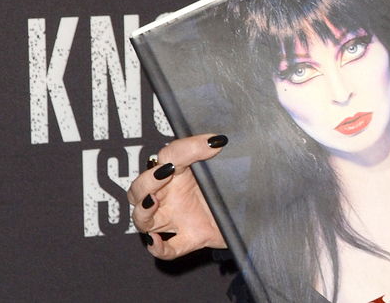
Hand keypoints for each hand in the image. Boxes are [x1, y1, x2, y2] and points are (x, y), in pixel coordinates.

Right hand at [127, 134, 227, 258]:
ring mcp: (177, 219)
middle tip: (164, 172)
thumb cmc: (230, 184)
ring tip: (154, 201)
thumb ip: (216, 153)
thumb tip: (217, 141)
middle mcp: (172, 195)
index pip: (168, 155)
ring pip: (143, 219)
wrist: (249, 210)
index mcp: (179, 170)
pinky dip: (158, 248)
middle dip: (146, 181)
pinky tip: (156, 241)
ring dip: (143, 210)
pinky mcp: (190, 239)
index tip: (204, 145)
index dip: (180, 150)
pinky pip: (167, 249)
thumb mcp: (224, 164)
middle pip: (140, 189)